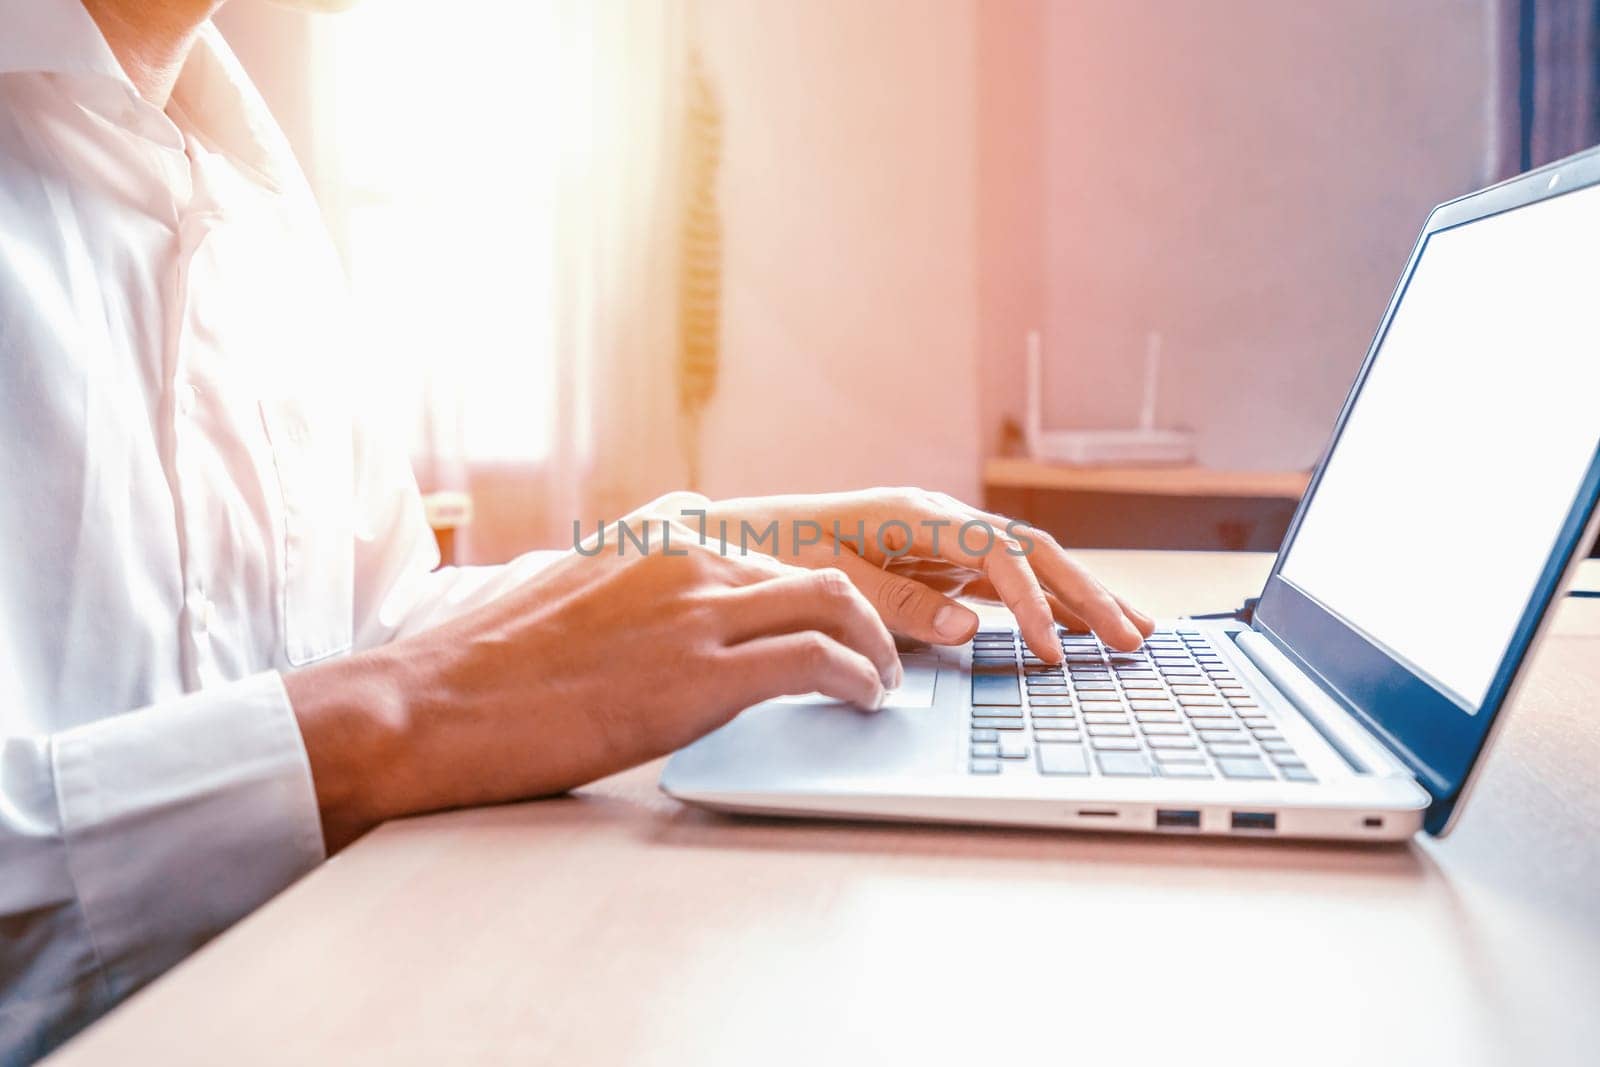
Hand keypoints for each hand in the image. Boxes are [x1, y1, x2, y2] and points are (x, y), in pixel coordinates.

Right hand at [286, 498, 900, 850]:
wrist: (433, 705)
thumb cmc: (492, 667)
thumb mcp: (578, 592)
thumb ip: (644, 586)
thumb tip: (687, 617)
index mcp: (658, 528)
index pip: (769, 545)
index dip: (816, 586)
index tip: (837, 615)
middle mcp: (686, 551)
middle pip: (815, 567)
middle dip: (863, 612)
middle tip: (880, 651)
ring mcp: (694, 605)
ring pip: (832, 601)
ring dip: (875, 644)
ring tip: (882, 680)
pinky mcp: (700, 670)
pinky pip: (816, 659)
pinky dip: (856, 678)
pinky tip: (861, 699)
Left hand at [692, 488, 1155, 660]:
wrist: (738, 540)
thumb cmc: (774, 553)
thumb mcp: (826, 579)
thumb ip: (895, 603)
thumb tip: (968, 628)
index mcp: (915, 514)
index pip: (997, 553)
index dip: (1031, 601)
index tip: (1052, 650)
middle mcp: (939, 521)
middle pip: (1032, 551)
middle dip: (1086, 594)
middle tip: (1134, 638)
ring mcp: (943, 542)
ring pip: (1029, 565)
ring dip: (1080, 597)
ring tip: (1134, 632)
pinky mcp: (938, 565)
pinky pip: (1004, 584)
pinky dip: (1044, 606)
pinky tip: (1075, 630)